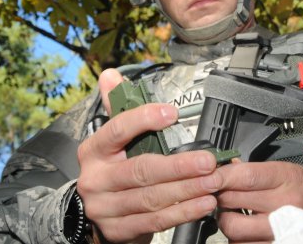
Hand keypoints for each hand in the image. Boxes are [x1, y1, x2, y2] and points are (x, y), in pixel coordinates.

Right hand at [76, 68, 221, 242]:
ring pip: (151, 198)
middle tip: (207, 161)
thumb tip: (111, 75)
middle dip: (178, 166)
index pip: (116, 130)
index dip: (143, 120)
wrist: (91, 214)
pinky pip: (155, 221)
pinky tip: (203, 204)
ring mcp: (105, 208)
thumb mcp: (109, 140)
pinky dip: (182, 212)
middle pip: (140, 170)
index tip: (171, 113)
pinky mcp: (119, 230)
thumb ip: (116, 107)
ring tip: (212, 182)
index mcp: (93, 151)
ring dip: (187, 190)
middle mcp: (96, 180)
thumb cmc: (109, 169)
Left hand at [215, 160, 302, 243]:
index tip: (208, 177)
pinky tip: (245, 231)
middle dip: (219, 198)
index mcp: (286, 179)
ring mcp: (281, 230)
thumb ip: (256, 171)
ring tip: (233, 214)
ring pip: (233, 228)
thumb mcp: (287, 172)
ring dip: (226, 221)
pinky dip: (237, 239)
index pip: (244, 176)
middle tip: (220, 195)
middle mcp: (285, 205)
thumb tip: (224, 169)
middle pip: (232, 201)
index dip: (220, 177)